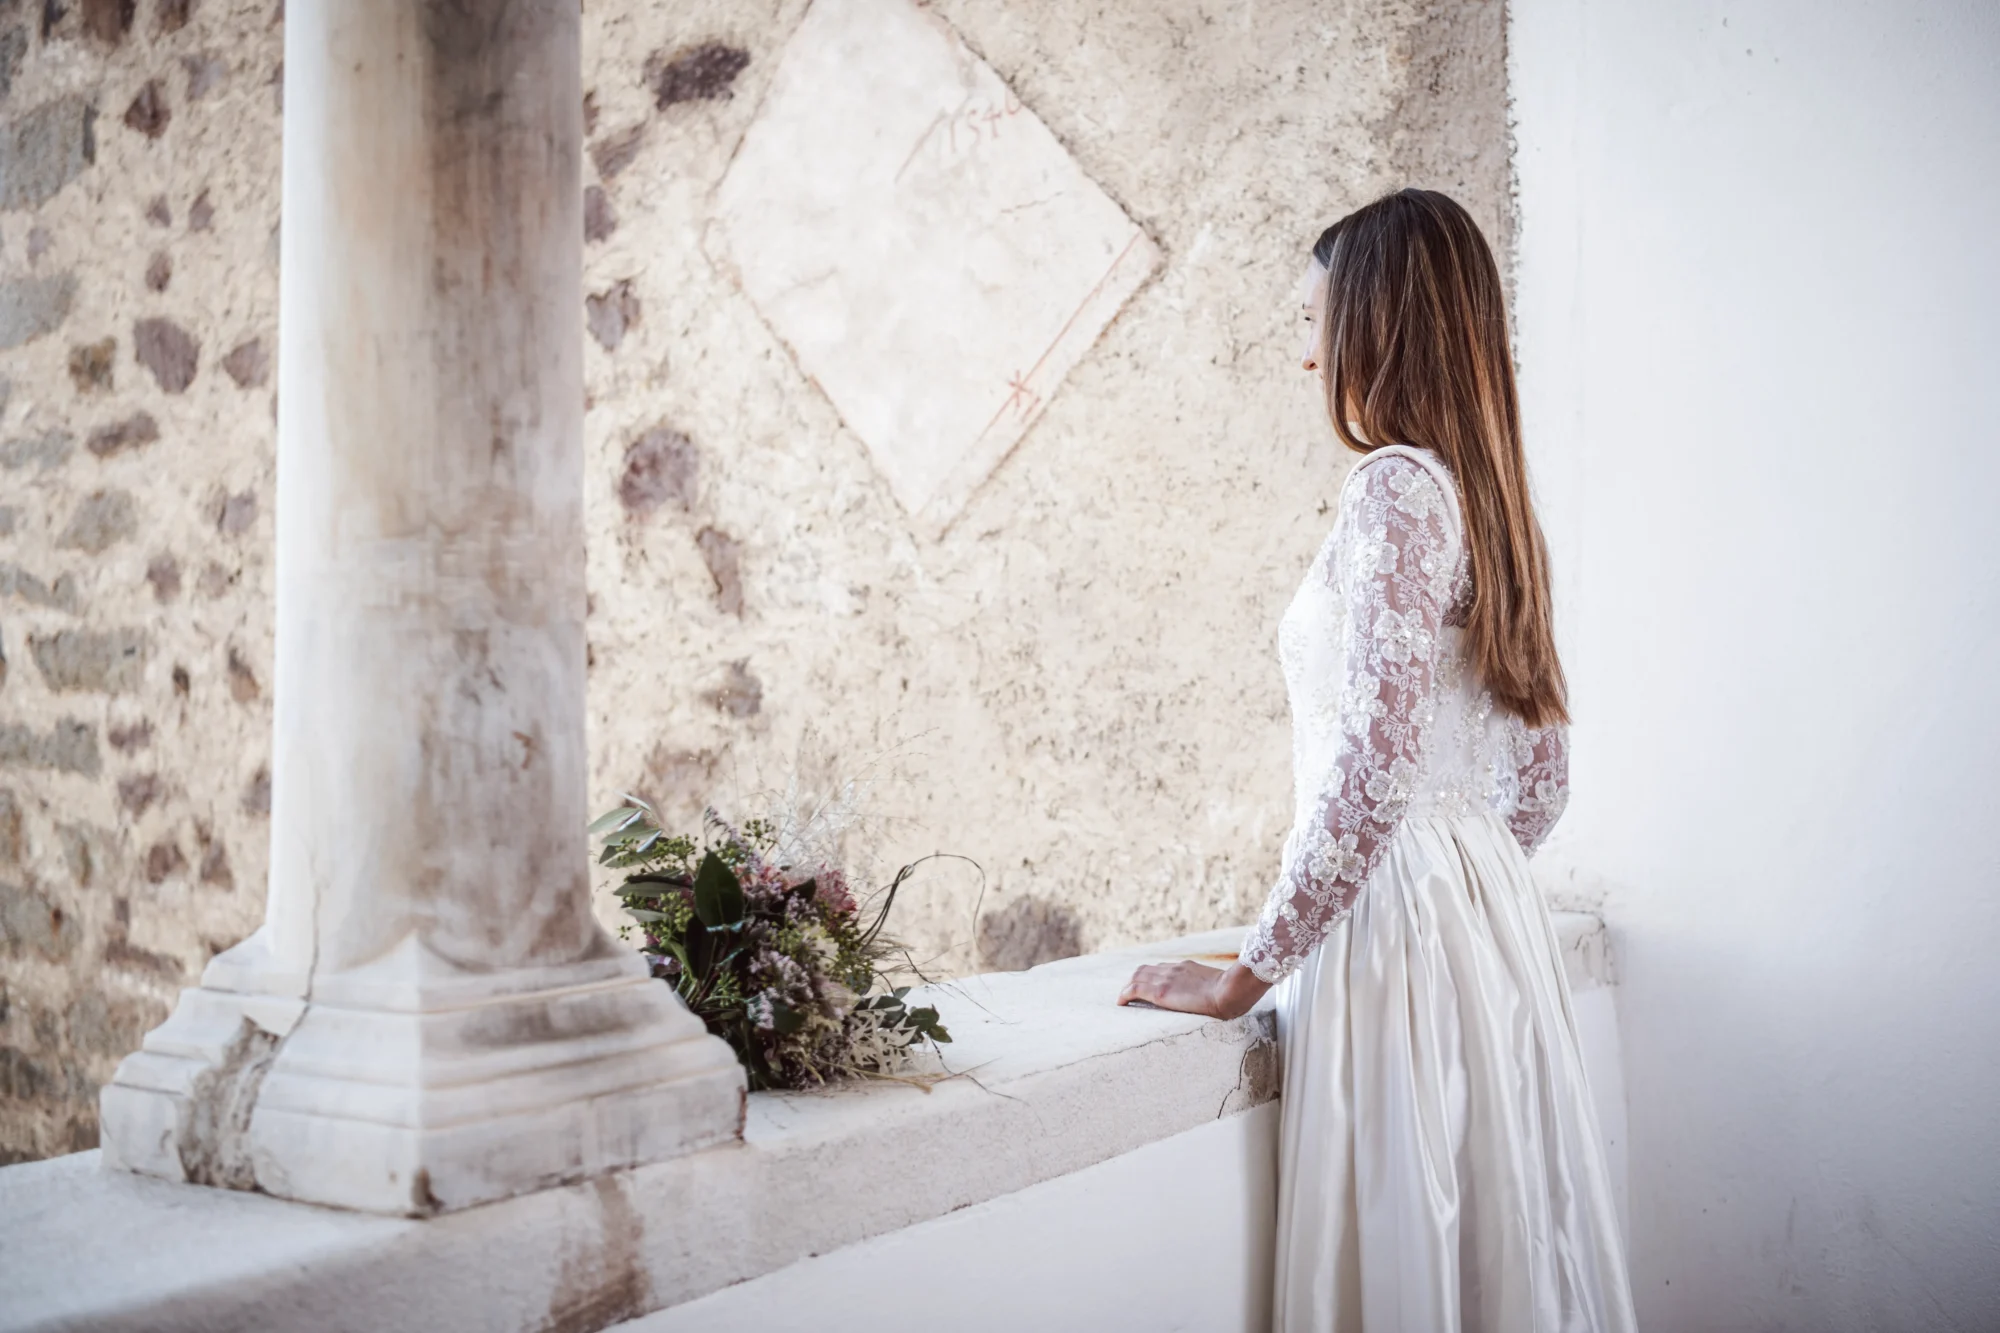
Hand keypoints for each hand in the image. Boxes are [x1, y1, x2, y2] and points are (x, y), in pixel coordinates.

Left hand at [1118, 960, 1269, 1019]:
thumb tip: (1218, 995)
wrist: (1231, 991)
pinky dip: (1124, 994)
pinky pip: (1134, 989)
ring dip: (1127, 987)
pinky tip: (1121, 1003)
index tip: (1147, 986)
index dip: (1150, 976)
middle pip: (1144, 970)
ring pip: (1136, 977)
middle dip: (1134, 980)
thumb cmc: (1232, 992)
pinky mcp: (1161, 992)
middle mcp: (1172, 970)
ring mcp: (1165, 979)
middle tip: (1129, 994)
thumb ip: (1211, 986)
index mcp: (1186, 967)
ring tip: (1123, 1000)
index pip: (1161, 968)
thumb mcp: (1219, 984)